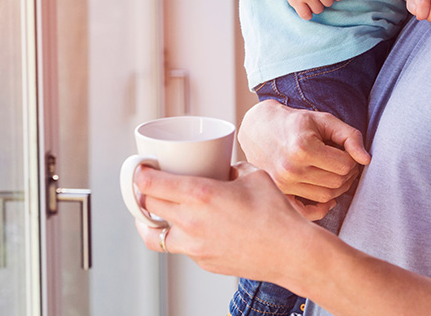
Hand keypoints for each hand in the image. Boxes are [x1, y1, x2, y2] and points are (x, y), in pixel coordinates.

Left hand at [134, 162, 313, 281]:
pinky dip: (179, 235)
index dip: (139, 174)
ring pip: (154, 234)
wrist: (290, 253)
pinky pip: (179, 247)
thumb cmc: (276, 214)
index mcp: (200, 195)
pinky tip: (190, 226)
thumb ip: (230, 168)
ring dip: (151, 220)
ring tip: (156, 211)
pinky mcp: (202, 261)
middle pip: (147, 206)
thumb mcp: (252, 175)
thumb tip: (222, 168)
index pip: (150, 185)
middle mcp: (191, 222)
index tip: (140, 168)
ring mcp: (194, 246)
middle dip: (143, 194)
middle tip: (148, 185)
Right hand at [238, 100, 368, 216]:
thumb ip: (349, 136)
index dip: (352, 158)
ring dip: (337, 187)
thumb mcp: (324, 120)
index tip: (345, 151)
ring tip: (332, 171)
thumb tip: (367, 160)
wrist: (259, 128)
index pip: (345, 165)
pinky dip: (321, 209)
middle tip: (342, 161)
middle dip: (347, 173)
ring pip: (326, 197)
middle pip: (337, 183)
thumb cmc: (295, 123)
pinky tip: (326, 198)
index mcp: (303, 148)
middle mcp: (291, 169)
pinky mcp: (279, 193)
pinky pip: (307, 212)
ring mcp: (283, 184)